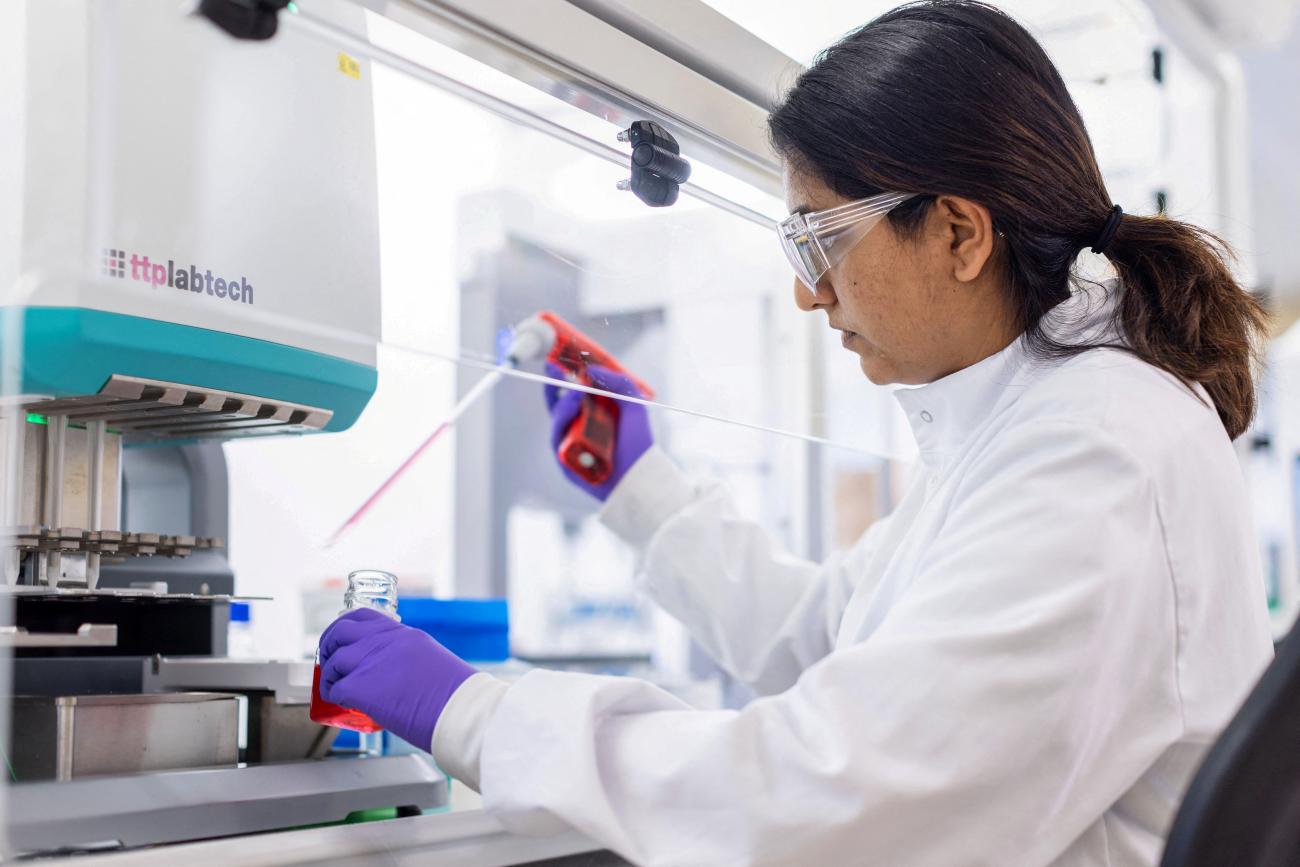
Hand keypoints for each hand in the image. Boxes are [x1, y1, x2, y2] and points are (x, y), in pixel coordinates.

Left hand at [318, 608, 475, 749]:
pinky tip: (342, 703)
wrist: (459, 710)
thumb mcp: (430, 660)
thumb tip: (390, 672)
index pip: (363, 617)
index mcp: (403, 634)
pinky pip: (335, 688)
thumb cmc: (454, 694)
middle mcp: (384, 641)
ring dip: (330, 674)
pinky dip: (333, 695)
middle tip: (328, 661)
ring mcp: (371, 661)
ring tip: (334, 687)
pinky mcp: (361, 687)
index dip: (345, 626)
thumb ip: (406, 657)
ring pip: (334, 660)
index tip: (341, 639)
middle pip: (340, 631)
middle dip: (328, 645)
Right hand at [544, 361, 652, 500]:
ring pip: (557, 420)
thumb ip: (618, 382)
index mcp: (592, 415)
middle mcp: (579, 429)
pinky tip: (573, 411)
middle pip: (558, 405)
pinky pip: (558, 439)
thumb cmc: (638, 442)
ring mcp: (571, 444)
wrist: (639, 474)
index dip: (562, 378)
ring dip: (563, 404)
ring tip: (575, 394)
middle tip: (555, 369)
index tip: (556, 361)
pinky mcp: (566, 460)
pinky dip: (563, 423)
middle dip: (554, 386)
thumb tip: (591, 369)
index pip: (571, 393)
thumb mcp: (634, 405)